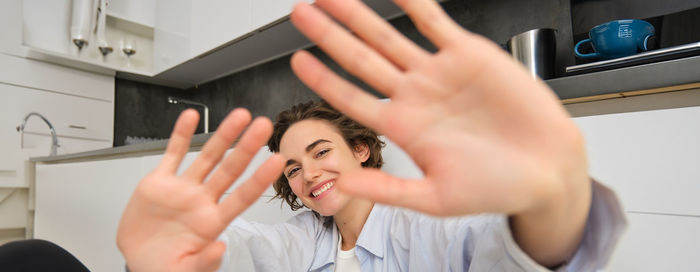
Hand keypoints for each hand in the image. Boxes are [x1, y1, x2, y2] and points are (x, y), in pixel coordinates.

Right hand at [117, 109, 284, 271]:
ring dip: (223, 135)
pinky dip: (180, 134)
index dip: (260, 179)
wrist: (138, 260)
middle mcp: (201, 201)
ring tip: (240, 116)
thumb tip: (220, 247)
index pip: (243, 196)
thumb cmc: (165, 267)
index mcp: (212, 222)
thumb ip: (205, 262)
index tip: (276, 161)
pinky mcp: (159, 182)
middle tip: (264, 126)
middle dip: (247, 147)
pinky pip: (172, 154)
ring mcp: (182, 189)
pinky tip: (190, 117)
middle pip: (230, 169)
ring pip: (207, 156)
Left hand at [289, 0, 589, 265]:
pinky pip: (433, 21)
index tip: (297, 61)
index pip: (351, 98)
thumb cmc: (495, 187)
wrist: (546, 168)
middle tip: (300, 13)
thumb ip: (386, 190)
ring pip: (388, 36)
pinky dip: (413, 2)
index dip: (323, 78)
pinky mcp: (468, 54)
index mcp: (403, 128)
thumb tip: (340, 185)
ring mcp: (438, 73)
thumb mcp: (435, 198)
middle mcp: (415, 96)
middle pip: (361, 59)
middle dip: (329, 35)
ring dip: (358, 15)